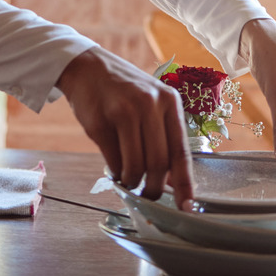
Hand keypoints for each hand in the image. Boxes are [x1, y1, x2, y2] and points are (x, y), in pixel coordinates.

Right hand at [56, 46, 193, 208]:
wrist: (88, 67)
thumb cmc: (125, 91)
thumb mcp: (153, 104)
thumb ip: (165, 138)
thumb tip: (175, 181)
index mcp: (170, 102)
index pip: (181, 151)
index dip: (185, 184)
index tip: (188, 207)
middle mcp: (150, 105)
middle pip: (158, 163)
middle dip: (154, 188)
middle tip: (149, 196)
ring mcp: (124, 112)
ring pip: (135, 166)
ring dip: (132, 182)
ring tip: (129, 181)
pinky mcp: (100, 122)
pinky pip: (113, 161)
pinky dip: (116, 173)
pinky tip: (116, 170)